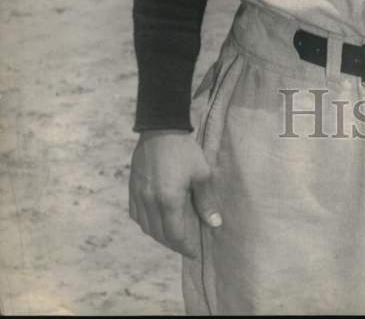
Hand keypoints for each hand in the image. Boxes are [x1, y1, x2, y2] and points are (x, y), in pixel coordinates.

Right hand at [129, 130, 221, 257]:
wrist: (161, 129)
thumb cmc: (185, 150)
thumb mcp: (201, 173)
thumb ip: (206, 201)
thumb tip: (214, 224)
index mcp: (168, 200)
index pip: (176, 235)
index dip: (186, 246)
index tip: (195, 252)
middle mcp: (150, 202)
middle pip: (160, 235)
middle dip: (175, 244)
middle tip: (186, 245)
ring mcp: (139, 196)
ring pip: (147, 227)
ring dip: (160, 236)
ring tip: (173, 236)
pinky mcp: (132, 189)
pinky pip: (137, 215)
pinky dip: (147, 223)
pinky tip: (156, 221)